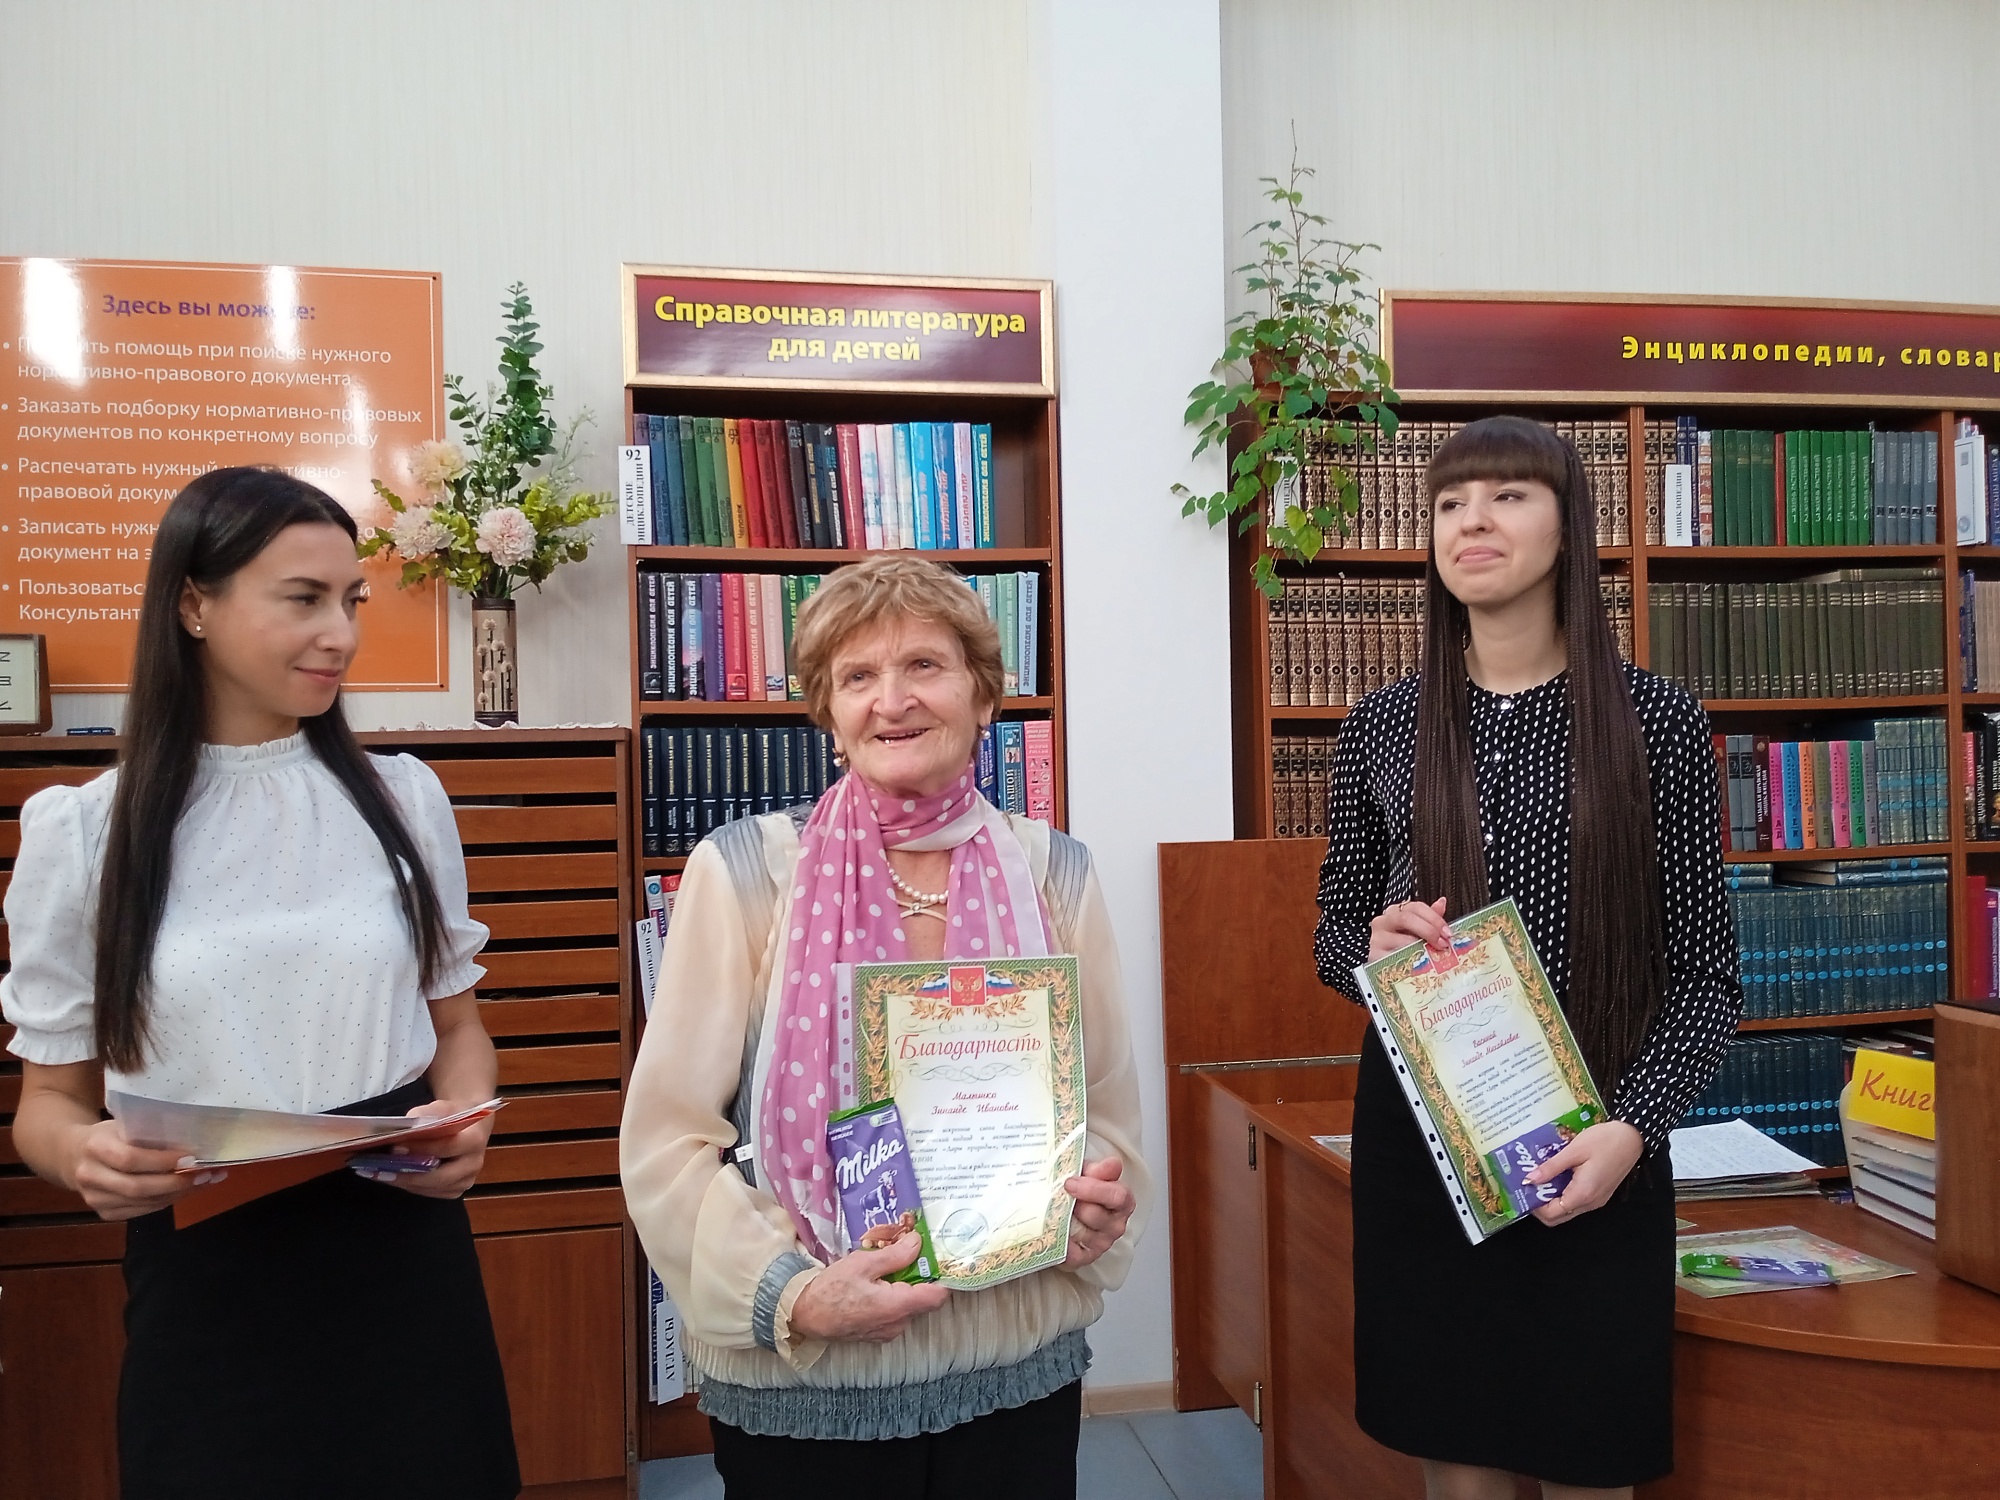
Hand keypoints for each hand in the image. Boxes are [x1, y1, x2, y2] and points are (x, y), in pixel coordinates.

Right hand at [68, 1118, 197, 1221]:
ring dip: (177, 1194)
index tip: (191, 1158)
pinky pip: (141, 1212)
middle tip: (205, 1174)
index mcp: (95, 1147)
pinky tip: (185, 1191)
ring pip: (142, 1202)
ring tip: (204, 1182)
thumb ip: (148, 1132)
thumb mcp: (123, 1124)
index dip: (162, 1161)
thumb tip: (195, 1139)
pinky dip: (166, 1202)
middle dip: (176, 1183)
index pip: (130, 1159)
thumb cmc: (108, 1135)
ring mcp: (94, 1198)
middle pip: (137, 1187)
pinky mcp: (103, 1213)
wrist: (72, 1156)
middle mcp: (90, 1176)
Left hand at [354, 1100, 492, 1198]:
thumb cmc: (455, 1114)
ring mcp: (466, 1181)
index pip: (448, 1147)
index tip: (395, 1145)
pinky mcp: (455, 1190)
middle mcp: (473, 1165)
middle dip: (408, 1173)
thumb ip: (428, 1113)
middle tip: (380, 1169)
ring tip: (378, 1174)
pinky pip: (429, 1192)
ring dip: (404, 1181)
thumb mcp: (444, 1106)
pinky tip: (391, 1177)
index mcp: (475, 1140)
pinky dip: (409, 1185)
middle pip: (439, 1175)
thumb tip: (409, 1124)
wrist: (471, 1127)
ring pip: (431, 1187)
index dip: (422, 1148)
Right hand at [788, 1232, 951, 1342]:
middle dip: (916, 1277)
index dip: (941, 1276)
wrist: (804, 1316)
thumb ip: (895, 1255)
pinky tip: (873, 1286)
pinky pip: (895, 1314)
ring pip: (908, 1306)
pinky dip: (891, 1299)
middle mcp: (898, 1324)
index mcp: (897, 1306)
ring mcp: (888, 1332)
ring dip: (902, 1288)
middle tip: (902, 1255)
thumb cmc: (831, 1289)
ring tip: (882, 1270)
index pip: (937, 1296)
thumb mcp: (862, 1263)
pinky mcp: (878, 1335)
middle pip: (923, 1299)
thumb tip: (918, 1243)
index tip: (935, 1259)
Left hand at [1061, 1157, 1134, 1269]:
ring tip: (1053, 1209)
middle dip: (1075, 1205)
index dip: (1093, 1188)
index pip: (1118, 1196)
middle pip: (1097, 1215)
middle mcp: (1115, 1225)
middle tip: (1059, 1196)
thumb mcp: (1085, 1173)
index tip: (1070, 1182)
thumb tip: (1112, 1164)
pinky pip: (1071, 1253)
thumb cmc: (1076, 1191)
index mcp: (1121, 1201)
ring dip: (1065, 1220)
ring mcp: (1101, 1243)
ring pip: (1082, 1233)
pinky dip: (1060, 1241)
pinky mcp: (1084, 1259)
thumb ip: (1098, 1169)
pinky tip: (1052, 1231)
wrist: (1058, 1211)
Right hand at [1368, 897, 1450, 960]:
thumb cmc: (1399, 946)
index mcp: (1396, 912)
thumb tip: (1442, 902)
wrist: (1380, 964)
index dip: (1434, 918)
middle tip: (1442, 944)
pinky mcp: (1375, 955)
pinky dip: (1410, 960)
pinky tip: (1420, 965)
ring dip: (1422, 948)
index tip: (1448, 933)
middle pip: (1407, 919)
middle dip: (1429, 931)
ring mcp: (1378, 938)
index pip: (1416, 907)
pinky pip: (1396, 957)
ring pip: (1402, 940)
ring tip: (1434, 956)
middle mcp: (1384, 921)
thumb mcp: (1415, 930)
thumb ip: (1429, 917)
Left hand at [1526, 1120, 1643, 1225]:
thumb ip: (1551, 1167)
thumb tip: (1529, 1180)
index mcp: (1583, 1194)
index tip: (1523, 1189)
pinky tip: (1556, 1175)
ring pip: (1567, 1209)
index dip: (1534, 1206)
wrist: (1633, 1136)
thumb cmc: (1605, 1140)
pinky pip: (1576, 1200)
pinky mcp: (1599, 1193)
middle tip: (1529, 1184)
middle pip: (1558, 1216)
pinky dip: (1563, 1192)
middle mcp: (1590, 1202)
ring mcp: (1596, 1199)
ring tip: (1540, 1177)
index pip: (1552, 1214)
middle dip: (1540, 1204)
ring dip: (1551, 1198)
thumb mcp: (1574, 1151)